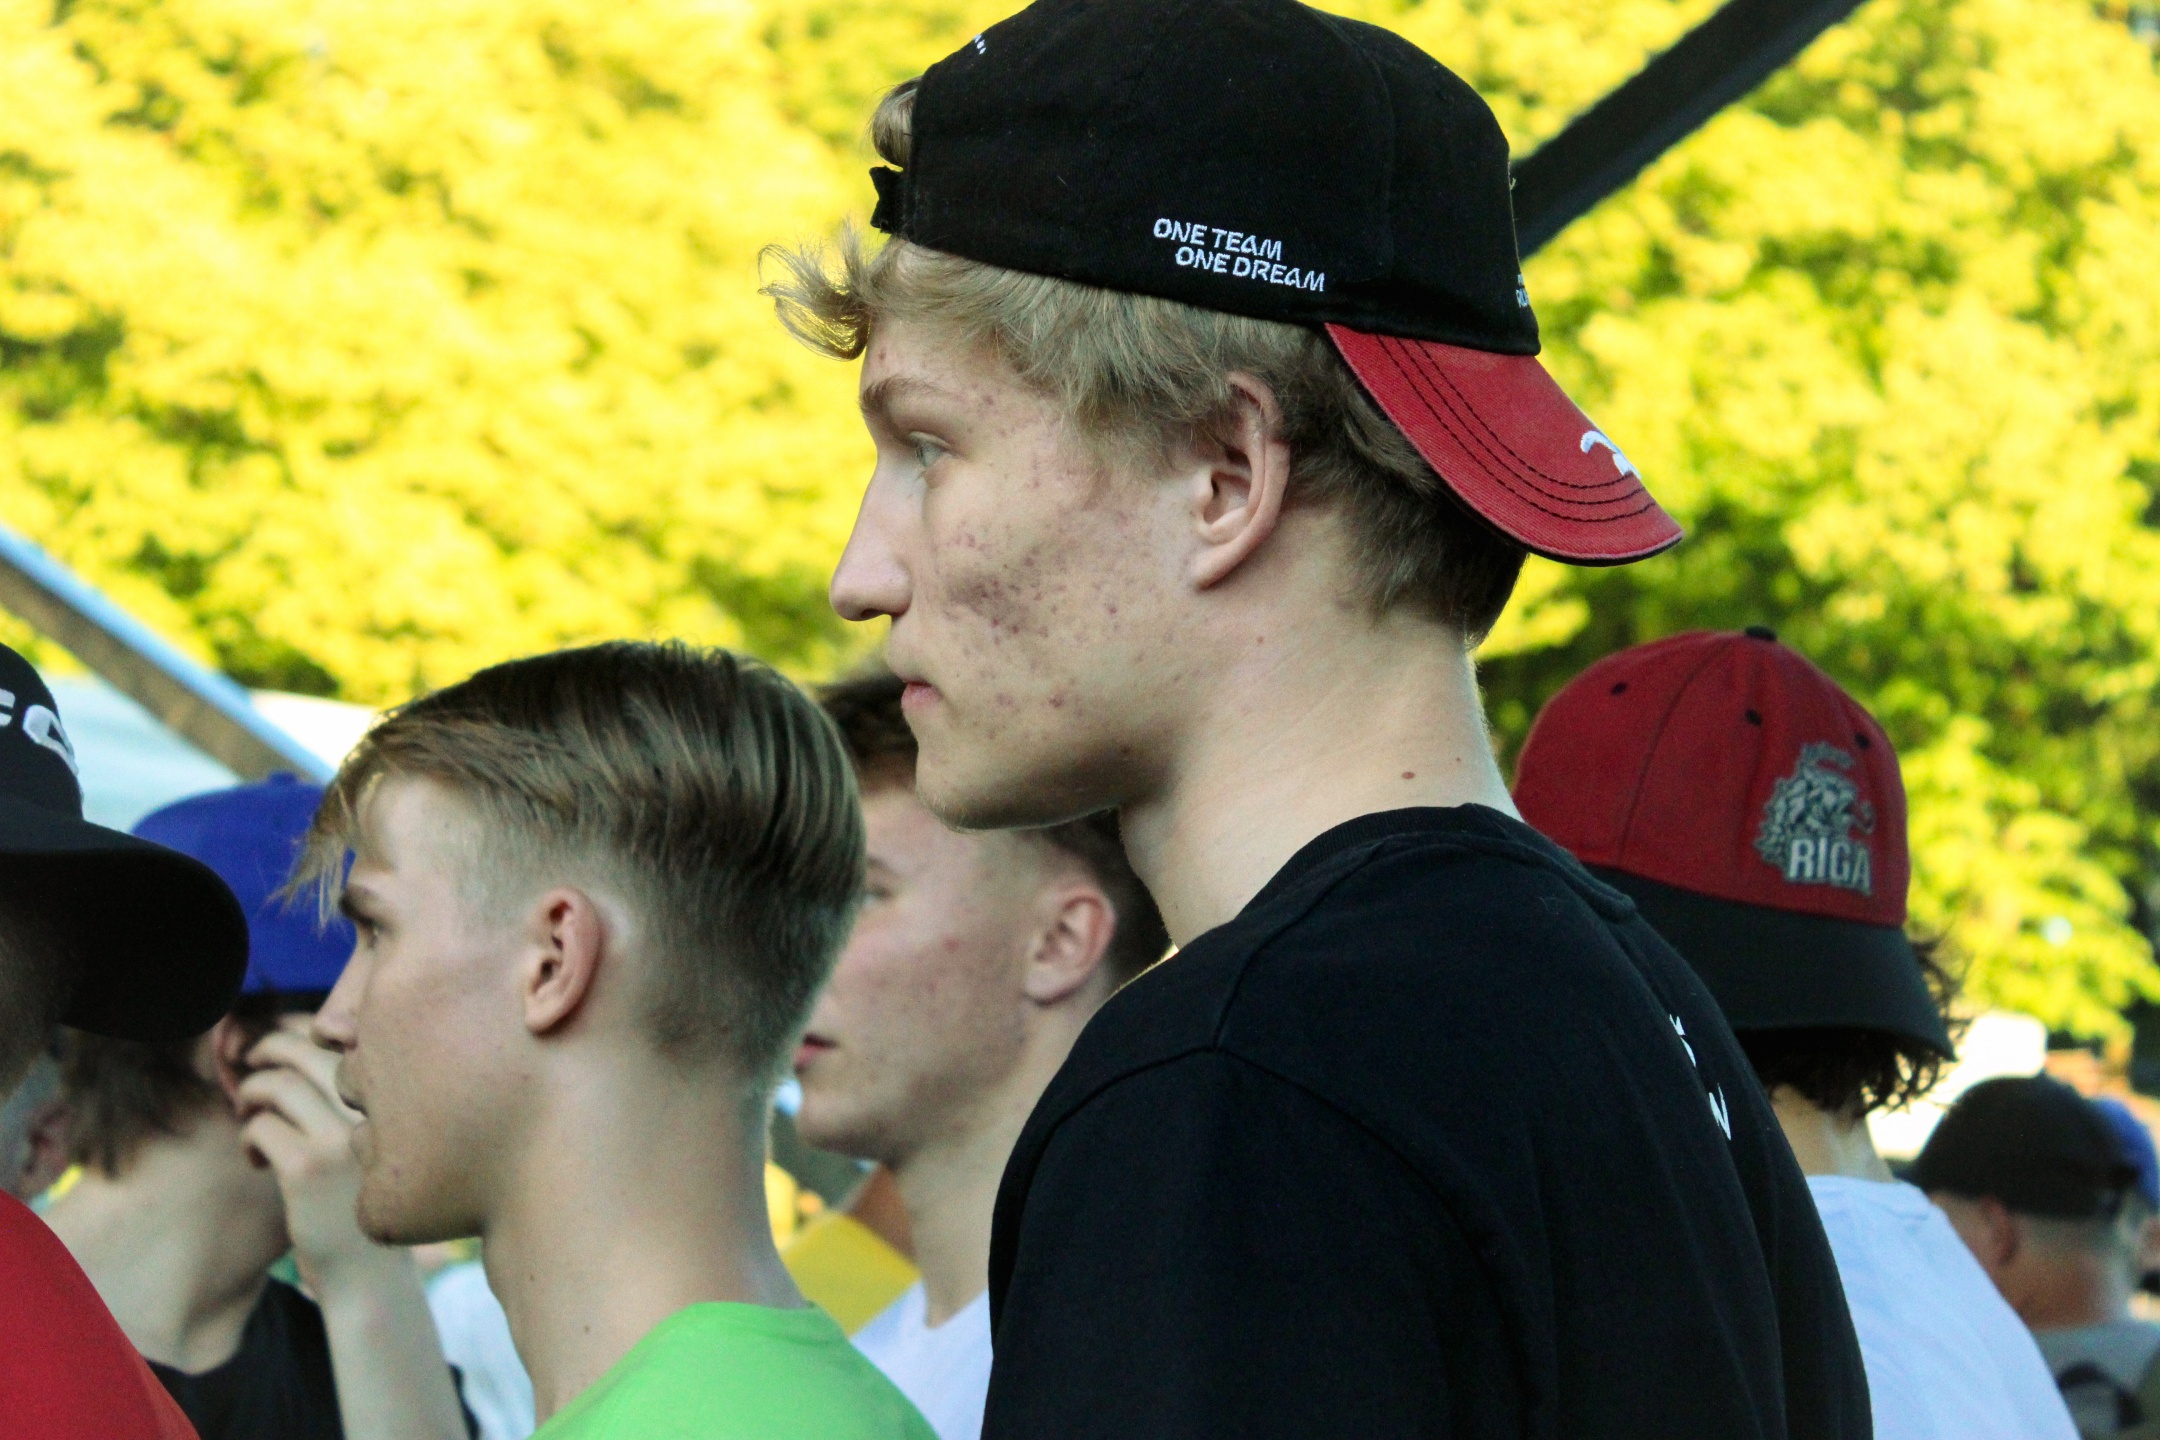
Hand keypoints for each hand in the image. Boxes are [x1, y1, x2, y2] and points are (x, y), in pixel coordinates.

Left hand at [235, 1017, 390, 1292]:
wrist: (372, 1276)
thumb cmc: (367, 1201)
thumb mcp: (368, 1140)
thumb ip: (343, 1097)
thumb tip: (293, 1047)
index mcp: (393, 1095)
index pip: (337, 1036)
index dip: (296, 1032)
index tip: (274, 1052)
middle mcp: (373, 1108)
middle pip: (304, 1047)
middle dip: (265, 1048)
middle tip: (246, 1063)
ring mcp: (342, 1136)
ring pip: (277, 1083)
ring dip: (250, 1093)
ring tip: (247, 1115)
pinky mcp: (308, 1168)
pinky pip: (262, 1126)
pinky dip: (249, 1135)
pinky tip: (255, 1158)